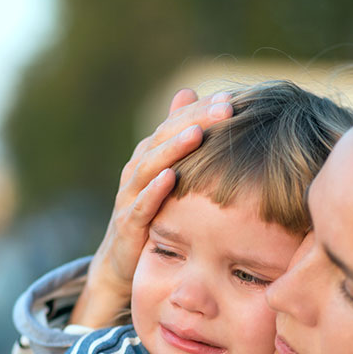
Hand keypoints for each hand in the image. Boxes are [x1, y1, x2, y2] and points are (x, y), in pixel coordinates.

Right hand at [70, 89, 233, 326]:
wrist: (122, 263)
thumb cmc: (154, 215)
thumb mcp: (169, 175)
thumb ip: (177, 136)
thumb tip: (188, 90)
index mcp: (151, 156)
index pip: (176, 124)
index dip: (201, 110)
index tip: (230, 99)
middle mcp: (137, 170)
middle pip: (164, 138)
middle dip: (194, 121)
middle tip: (224, 108)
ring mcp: (129, 196)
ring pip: (150, 166)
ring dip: (173, 149)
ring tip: (197, 134)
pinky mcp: (128, 225)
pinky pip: (141, 205)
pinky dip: (154, 191)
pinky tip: (170, 177)